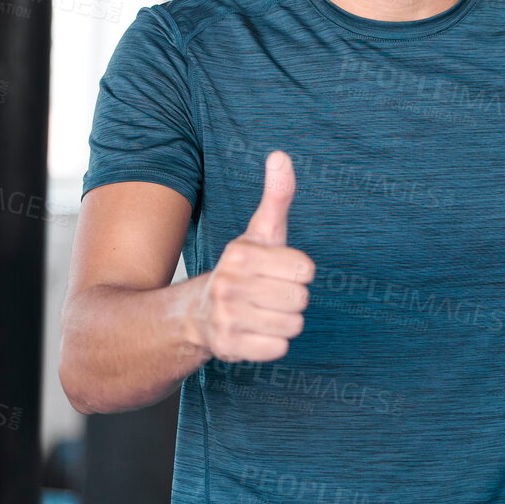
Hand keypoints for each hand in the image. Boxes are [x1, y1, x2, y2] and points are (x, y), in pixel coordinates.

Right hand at [191, 150, 314, 361]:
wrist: (198, 314)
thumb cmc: (244, 269)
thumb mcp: (261, 232)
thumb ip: (277, 195)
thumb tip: (280, 155)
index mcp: (241, 253)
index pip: (305, 269)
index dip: (297, 272)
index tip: (277, 272)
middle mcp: (229, 284)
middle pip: (301, 299)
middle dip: (291, 299)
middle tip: (268, 295)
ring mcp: (227, 317)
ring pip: (293, 326)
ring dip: (284, 322)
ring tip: (261, 313)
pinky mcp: (229, 346)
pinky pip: (279, 348)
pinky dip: (273, 343)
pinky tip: (255, 332)